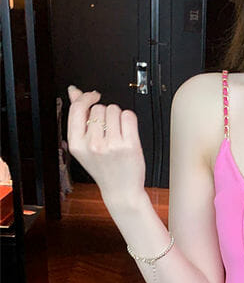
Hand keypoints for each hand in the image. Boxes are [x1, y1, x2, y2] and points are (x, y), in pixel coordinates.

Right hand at [66, 84, 145, 202]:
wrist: (121, 190)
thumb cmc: (104, 169)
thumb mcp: (84, 146)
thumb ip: (79, 118)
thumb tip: (74, 92)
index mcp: (77, 144)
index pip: (78, 108)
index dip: (86, 97)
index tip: (93, 96)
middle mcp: (93, 144)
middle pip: (99, 107)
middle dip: (105, 114)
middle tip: (108, 131)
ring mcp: (112, 145)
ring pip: (114, 110)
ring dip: (118, 117)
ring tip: (117, 134)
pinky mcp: (129, 145)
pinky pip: (129, 116)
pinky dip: (129, 120)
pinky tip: (127, 132)